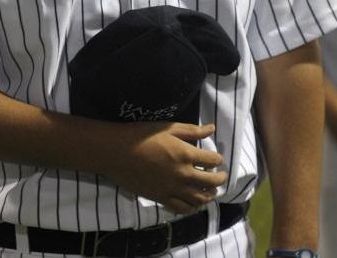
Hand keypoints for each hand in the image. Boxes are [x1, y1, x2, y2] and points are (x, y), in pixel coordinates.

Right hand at [101, 122, 228, 213]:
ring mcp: (172, 188)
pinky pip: (182, 208)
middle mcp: (183, 174)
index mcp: (186, 154)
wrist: (116, 152)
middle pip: (211, 182)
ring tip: (210, 191)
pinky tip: (194, 204)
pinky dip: (192, 208)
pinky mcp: (161, 198)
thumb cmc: (141, 135)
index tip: (215, 158)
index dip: (217, 159)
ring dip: (208, 195)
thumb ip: (192, 130)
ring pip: (199, 198)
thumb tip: (212, 129)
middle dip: (219, 179)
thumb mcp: (168, 128)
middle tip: (220, 176)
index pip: (213, 160)